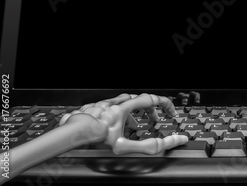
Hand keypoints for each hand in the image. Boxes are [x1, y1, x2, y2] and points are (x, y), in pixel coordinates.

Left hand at [59, 93, 188, 153]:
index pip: (152, 100)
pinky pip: (114, 109)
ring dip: (136, 114)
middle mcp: (116, 104)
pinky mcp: (97, 109)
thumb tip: (173, 142)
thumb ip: (149, 146)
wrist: (73, 132)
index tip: (170, 111)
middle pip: (140, 101)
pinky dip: (121, 116)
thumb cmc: (96, 138)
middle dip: (151, 110)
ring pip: (126, 104)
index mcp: (125, 108)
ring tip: (136, 126)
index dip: (164, 104)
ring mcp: (105, 105)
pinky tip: (117, 128)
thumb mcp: (125, 146)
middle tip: (156, 119)